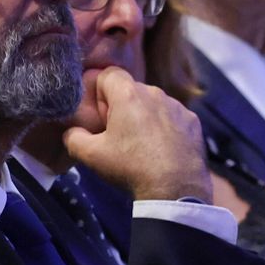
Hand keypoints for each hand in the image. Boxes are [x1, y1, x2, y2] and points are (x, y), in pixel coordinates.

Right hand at [63, 68, 212, 201]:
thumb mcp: (91, 155)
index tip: (100, 115)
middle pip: (131, 90)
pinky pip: (172, 117)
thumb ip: (73, 137)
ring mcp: (177, 106)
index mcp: (128, 94)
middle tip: (116, 133)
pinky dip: (165, 127)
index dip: (99, 92)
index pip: (108, 74)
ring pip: (153, 103)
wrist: (174, 191)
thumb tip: (72, 132)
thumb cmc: (130, 167)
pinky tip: (162, 149)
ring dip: (144, 116)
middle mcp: (155, 92)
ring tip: (142, 144)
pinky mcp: (193, 121)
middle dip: (121, 106)